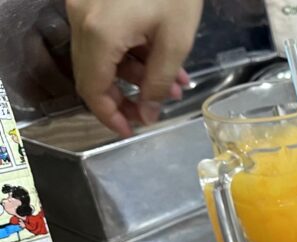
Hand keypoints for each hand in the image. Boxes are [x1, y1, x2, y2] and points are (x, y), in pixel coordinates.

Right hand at [67, 0, 202, 137]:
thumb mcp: (175, 41)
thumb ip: (158, 83)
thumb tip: (147, 114)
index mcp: (98, 33)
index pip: (92, 89)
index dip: (109, 115)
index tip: (129, 131)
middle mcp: (80, 19)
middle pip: (92, 75)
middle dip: (124, 97)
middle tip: (152, 111)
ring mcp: (82, 7)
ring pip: (101, 57)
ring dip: (134, 75)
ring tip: (173, 85)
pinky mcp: (91, 0)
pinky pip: (104, 37)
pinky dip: (129, 54)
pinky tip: (160, 62)